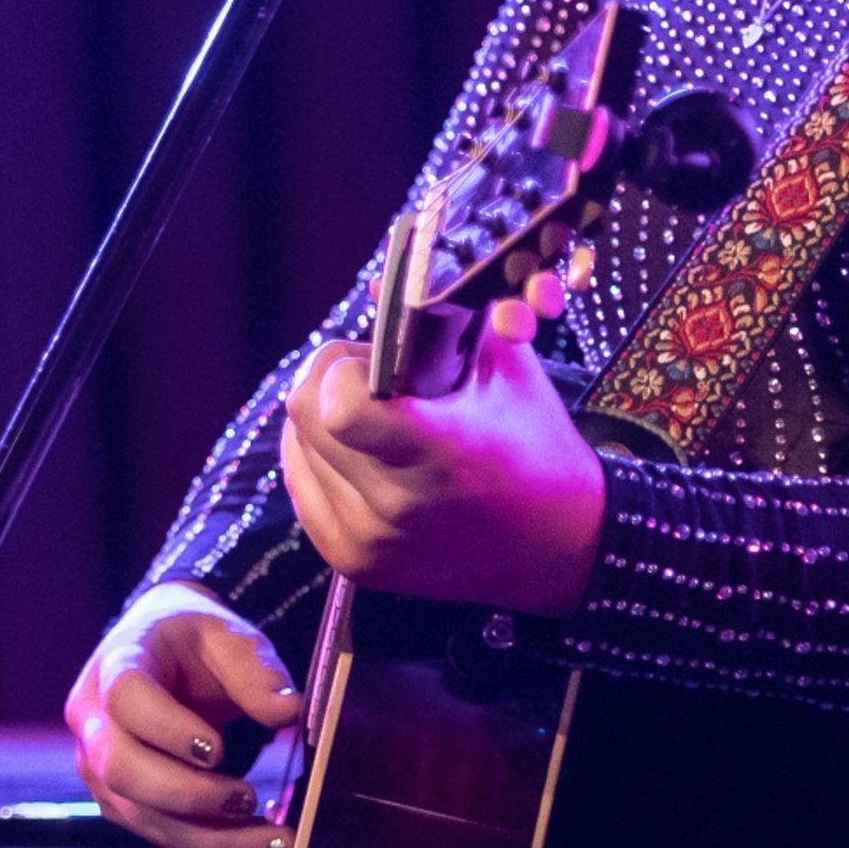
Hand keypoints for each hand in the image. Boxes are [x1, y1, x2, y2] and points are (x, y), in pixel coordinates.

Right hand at [66, 581, 301, 847]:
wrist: (163, 649)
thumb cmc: (194, 639)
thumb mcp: (228, 635)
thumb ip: (257, 671)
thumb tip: (290, 712)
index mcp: (116, 662)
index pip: (127, 698)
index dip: (168, 729)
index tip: (217, 749)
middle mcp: (94, 720)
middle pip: (122, 770)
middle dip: (187, 795)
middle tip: (247, 799)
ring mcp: (99, 766)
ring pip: (139, 814)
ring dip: (206, 836)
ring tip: (269, 841)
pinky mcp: (118, 800)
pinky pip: (156, 829)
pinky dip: (206, 842)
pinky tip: (251, 844)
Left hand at [281, 313, 605, 617]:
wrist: (553, 543)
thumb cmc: (536, 445)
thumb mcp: (506, 368)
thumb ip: (445, 317)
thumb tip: (377, 285)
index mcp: (441, 451)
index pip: (342, 407)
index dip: (348, 367)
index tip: (379, 359)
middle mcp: (395, 505)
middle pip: (304, 414)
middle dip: (332, 376)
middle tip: (376, 375)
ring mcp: (369, 541)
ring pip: (295, 446)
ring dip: (324, 417)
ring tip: (376, 415)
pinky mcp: (352, 562)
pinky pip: (301, 484)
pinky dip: (320, 455)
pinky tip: (361, 448)